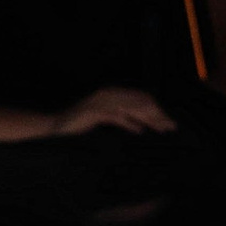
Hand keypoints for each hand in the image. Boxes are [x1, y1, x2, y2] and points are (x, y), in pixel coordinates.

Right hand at [50, 87, 175, 137]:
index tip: (168, 123)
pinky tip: (139, 132)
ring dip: (148, 119)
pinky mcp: (93, 112)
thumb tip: (142, 124)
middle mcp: (108, 94)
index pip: (140, 98)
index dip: (156, 110)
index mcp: (112, 94)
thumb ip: (121, 117)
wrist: (55, 126)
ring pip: (131, 108)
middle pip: (139, 102)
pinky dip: (129, 124)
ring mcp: (101, 102)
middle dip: (157, 115)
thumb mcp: (104, 119)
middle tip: (170, 127)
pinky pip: (116, 117)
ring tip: (160, 129)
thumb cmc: (81, 125)